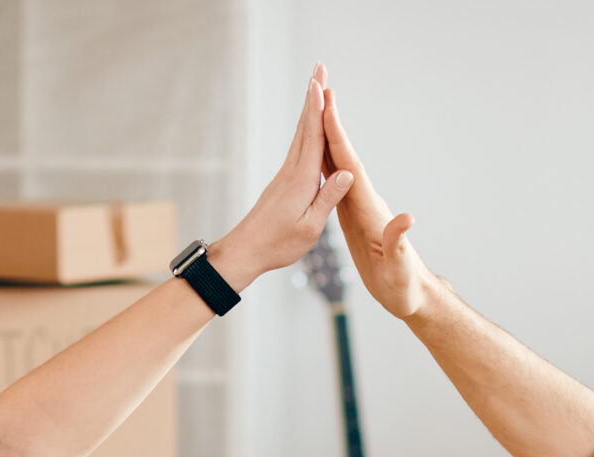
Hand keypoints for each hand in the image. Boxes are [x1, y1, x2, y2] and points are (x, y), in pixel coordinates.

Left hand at [210, 65, 353, 286]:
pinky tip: (309, 126)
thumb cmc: (279, 244)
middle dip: (313, 97)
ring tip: (316, 87)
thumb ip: (328, 198)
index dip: (318, 109)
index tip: (320, 83)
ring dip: (309, 109)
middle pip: (305, 126)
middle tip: (319, 68)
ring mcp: (285, 174)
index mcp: (301, 180)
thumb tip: (347, 172)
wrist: (246, 251)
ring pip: (300, 135)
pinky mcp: (283, 181)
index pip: (313, 138)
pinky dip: (306, 130)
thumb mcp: (310, 226)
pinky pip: (298, 148)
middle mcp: (292, 171)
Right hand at [320, 80, 434, 320]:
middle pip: (345, 156)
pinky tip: (316, 151)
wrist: (410, 295)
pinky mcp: (353, 216)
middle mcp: (366, 202)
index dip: (339, 138)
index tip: (328, 107)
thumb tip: (407, 219)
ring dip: (327, 136)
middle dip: (332, 123)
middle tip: (320, 87)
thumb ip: (399, 242)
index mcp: (371, 210)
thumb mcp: (399, 269)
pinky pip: (335, 182)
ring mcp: (359, 207)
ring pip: (338, 165)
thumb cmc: (404, 286)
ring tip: (315, 108)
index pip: (352, 167)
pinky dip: (325, 163)